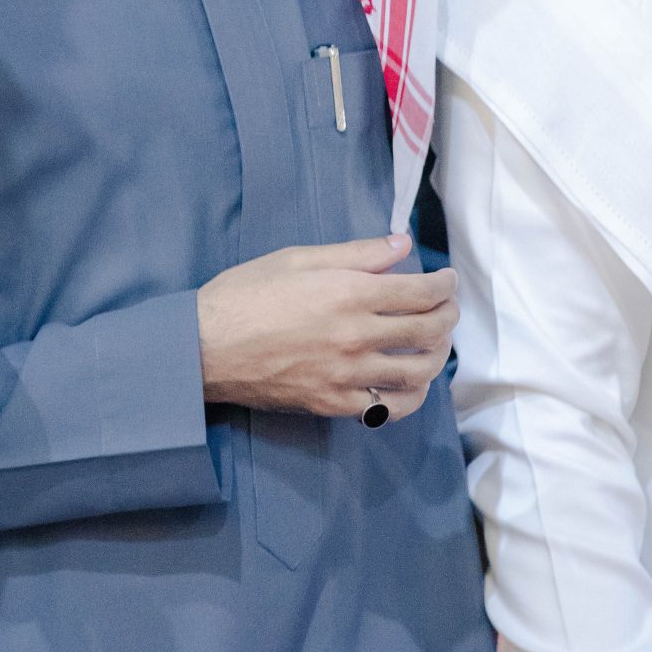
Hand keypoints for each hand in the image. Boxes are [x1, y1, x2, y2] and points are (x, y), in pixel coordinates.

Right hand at [196, 231, 457, 421]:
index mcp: (349, 293)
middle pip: (428, 331)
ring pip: (417, 372)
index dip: (445, 285)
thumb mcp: (298, 258)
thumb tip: (402, 245)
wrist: (203, 348)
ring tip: (435, 343)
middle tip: (447, 307)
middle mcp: (356, 336)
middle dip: (448, 316)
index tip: (447, 281)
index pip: (421, 292)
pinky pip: (388, 407)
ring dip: (437, 356)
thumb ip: (357, 254)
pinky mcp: (333, 403)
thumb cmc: (245, 295)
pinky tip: (412, 382)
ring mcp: (347, 375)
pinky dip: (411, 395)